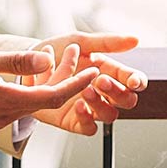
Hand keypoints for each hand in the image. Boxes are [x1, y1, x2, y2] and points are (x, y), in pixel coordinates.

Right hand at [0, 47, 97, 132]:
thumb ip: (15, 61)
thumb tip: (48, 60)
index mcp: (7, 102)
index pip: (53, 97)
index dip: (77, 84)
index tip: (95, 71)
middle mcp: (4, 117)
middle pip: (45, 100)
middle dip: (65, 78)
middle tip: (77, 55)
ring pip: (30, 102)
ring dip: (45, 83)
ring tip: (52, 57)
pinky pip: (14, 106)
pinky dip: (27, 90)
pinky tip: (24, 74)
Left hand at [30, 32, 147, 134]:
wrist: (29, 63)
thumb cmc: (58, 52)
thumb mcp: (82, 42)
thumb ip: (108, 42)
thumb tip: (135, 39)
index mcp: (110, 72)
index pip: (133, 80)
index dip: (137, 81)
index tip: (132, 80)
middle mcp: (103, 92)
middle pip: (126, 100)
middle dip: (118, 92)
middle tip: (101, 80)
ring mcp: (90, 107)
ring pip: (110, 115)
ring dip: (101, 104)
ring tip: (85, 90)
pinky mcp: (73, 120)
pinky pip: (89, 128)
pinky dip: (87, 119)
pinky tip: (79, 106)